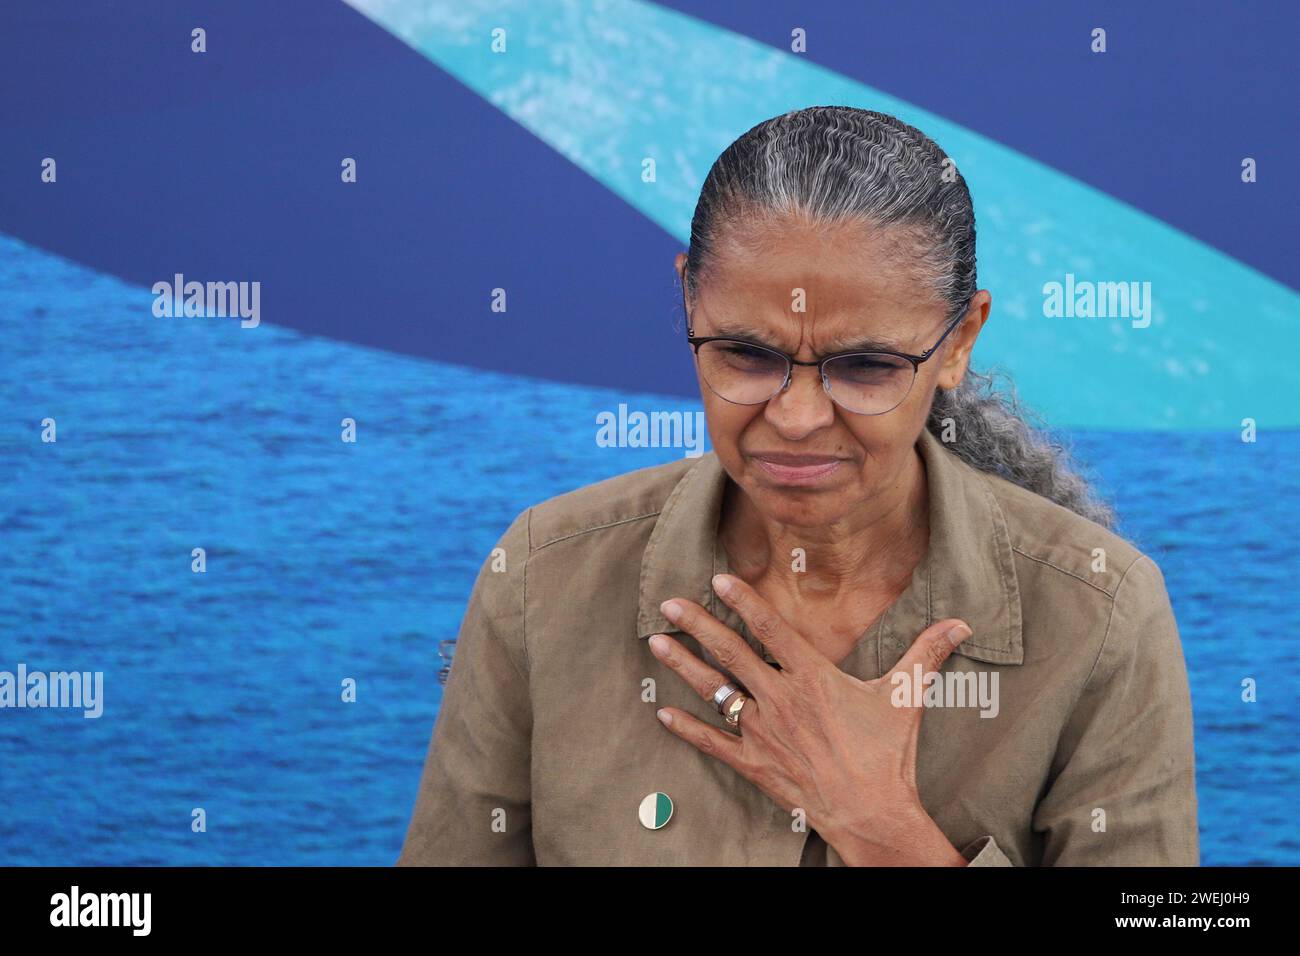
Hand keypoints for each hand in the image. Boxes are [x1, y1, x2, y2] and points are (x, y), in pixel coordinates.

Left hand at [648, 572, 972, 865]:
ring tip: (656, 642)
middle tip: (669, 602)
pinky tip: (662, 713)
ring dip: (683, 665)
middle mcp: (780, 698)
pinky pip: (712, 742)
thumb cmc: (886, 755)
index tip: (718, 579)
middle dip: (697, 624)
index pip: (770, 628)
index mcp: (812, 677)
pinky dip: (686, 727)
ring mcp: (763, 731)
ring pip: (714, 691)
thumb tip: (960, 623)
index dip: (743, 600)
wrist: (870, 811)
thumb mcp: (906, 697)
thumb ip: (926, 654)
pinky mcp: (753, 763)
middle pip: (730, 652)